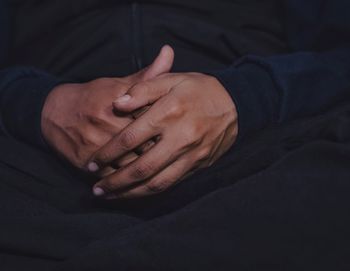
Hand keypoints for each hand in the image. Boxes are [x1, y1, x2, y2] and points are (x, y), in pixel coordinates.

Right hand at [41, 45, 174, 173]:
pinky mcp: (85, 162)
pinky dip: (127, 184)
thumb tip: (169, 52)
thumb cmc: (94, 95)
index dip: (171, 132)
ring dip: (148, 174)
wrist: (55, 112)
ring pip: (130, 167)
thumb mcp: (119, 83)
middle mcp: (109, 126)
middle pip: (145, 147)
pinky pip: (112, 177)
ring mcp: (96, 145)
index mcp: (122, 105)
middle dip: (164, 156)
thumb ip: (148, 75)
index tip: (185, 137)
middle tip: (179, 160)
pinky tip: (140, 185)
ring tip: (164, 175)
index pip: (153, 122)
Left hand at [88, 72, 237, 197]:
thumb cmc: (199, 89)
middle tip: (96, 190)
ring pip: (157, 182)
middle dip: (116, 182)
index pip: (130, 138)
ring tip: (111, 197)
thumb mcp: (172, 79)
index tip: (92, 163)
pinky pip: (172, 183)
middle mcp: (180, 137)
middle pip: (142, 167)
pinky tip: (137, 193)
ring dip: (131, 193)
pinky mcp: (199, 165)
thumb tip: (118, 103)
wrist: (236, 104)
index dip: (108, 153)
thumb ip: (143, 88)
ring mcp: (191, 154)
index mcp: (169, 112)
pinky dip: (151, 191)